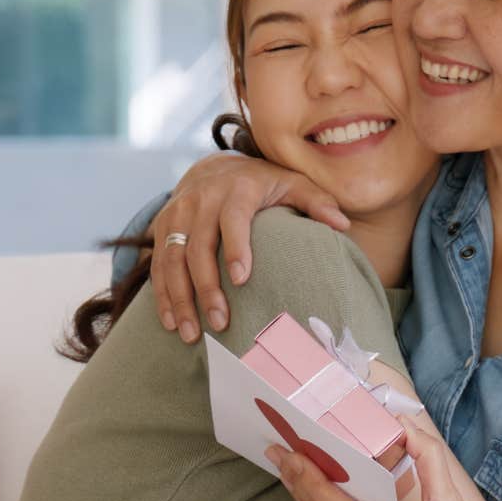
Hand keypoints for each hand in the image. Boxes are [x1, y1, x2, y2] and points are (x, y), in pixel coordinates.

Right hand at [149, 154, 345, 342]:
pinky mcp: (161, 227)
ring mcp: (177, 213)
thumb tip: (343, 224)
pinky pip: (158, 263)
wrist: (215, 167)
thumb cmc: (264, 183)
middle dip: (207, 287)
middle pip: (198, 246)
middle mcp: (201, 200)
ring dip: (179, 298)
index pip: (233, 219)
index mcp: (236, 189)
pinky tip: (171, 322)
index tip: (242, 280)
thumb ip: (317, 201)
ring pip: (172, 259)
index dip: (235, 247)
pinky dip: (162, 294)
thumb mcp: (293, 182)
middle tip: (220, 322)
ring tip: (191, 333)